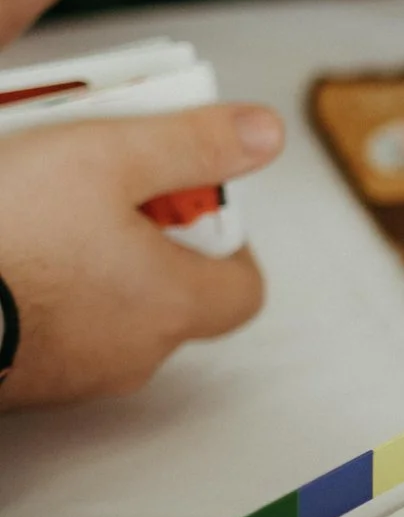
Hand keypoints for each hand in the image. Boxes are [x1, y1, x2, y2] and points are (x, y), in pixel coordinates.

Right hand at [0, 104, 282, 409]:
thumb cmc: (3, 234)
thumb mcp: (106, 156)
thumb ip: (193, 144)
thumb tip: (265, 135)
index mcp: (173, 306)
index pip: (243, 287)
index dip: (223, 233)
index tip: (184, 191)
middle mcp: (131, 355)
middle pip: (168, 291)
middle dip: (143, 233)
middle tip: (96, 183)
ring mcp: (68, 376)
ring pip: (101, 310)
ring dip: (82, 259)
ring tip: (32, 204)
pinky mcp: (10, 381)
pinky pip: (40, 328)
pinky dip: (32, 290)